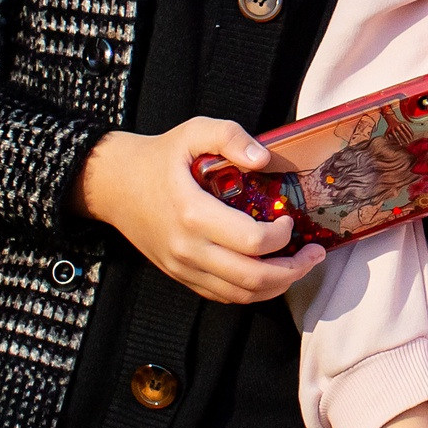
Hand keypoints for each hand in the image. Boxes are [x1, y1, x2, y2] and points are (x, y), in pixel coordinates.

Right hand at [76, 118, 320, 302]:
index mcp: (194, 214)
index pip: (253, 241)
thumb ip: (231, 137)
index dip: (283, 236)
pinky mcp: (180, 275)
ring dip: (277, 285)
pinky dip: (252, 291)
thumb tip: (265, 159)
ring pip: (240, 294)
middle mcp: (188, 248)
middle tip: (314, 254)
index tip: (290, 219)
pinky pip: (222, 295)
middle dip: (293, 270)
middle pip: (252, 278)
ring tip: (299, 266)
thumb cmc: (158, 157)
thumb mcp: (194, 132)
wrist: (112, 185)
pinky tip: (270, 274)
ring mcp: (183, 267)